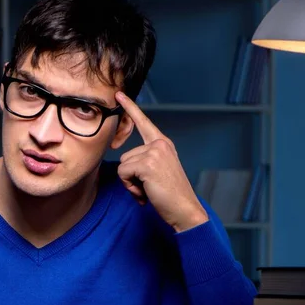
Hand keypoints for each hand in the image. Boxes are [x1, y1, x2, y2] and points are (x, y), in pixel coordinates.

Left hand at [115, 91, 208, 232]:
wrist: (185, 210)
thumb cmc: (170, 196)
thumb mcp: (158, 172)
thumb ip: (145, 162)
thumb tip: (125, 167)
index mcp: (163, 144)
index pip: (143, 122)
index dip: (130, 108)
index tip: (119, 94)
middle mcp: (160, 144)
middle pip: (125, 156)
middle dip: (131, 176)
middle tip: (149, 187)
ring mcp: (154, 152)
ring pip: (123, 166)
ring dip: (131, 183)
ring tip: (149, 190)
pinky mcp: (148, 163)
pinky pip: (123, 173)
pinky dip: (130, 187)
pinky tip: (146, 193)